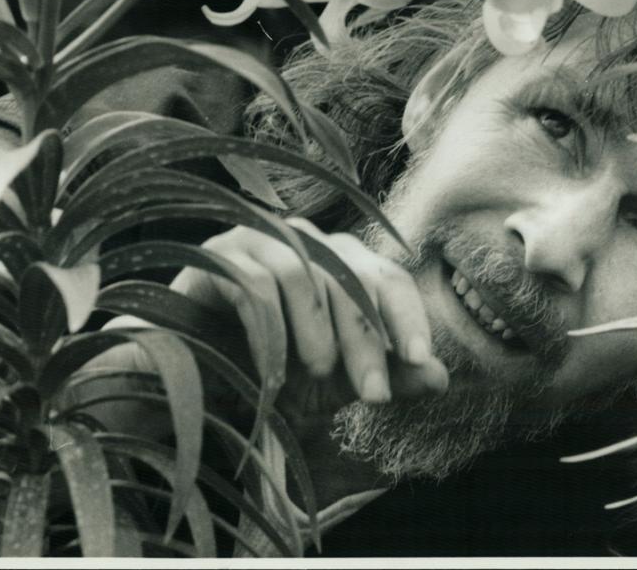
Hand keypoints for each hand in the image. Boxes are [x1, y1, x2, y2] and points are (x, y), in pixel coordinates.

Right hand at [168, 217, 449, 432]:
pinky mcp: (216, 255)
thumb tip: (440, 377)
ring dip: (320, 333)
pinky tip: (273, 368)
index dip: (408, 318)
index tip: (420, 363)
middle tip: (374, 397)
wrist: (196, 387)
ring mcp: (259, 239)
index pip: (388, 276)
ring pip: (306, 274)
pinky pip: (255, 283)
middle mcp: (304, 241)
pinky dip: (273, 331)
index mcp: (339, 261)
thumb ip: (388, 377)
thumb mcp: (338, 386)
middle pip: (352, 277)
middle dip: (369, 341)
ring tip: (319, 377)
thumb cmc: (271, 377)